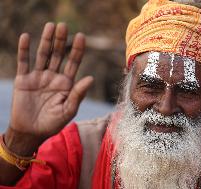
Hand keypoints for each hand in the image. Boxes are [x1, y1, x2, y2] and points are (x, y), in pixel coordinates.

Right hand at [9, 22, 92, 141]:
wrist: (31, 132)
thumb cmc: (53, 123)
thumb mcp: (68, 109)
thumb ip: (78, 94)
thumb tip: (91, 78)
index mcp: (67, 83)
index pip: (73, 62)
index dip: (77, 50)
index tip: (81, 36)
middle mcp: (54, 77)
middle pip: (58, 55)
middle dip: (61, 40)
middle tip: (63, 26)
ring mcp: (39, 77)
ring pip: (43, 55)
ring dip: (45, 40)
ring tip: (50, 26)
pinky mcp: (24, 80)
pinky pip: (24, 62)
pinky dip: (24, 50)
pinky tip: (26, 37)